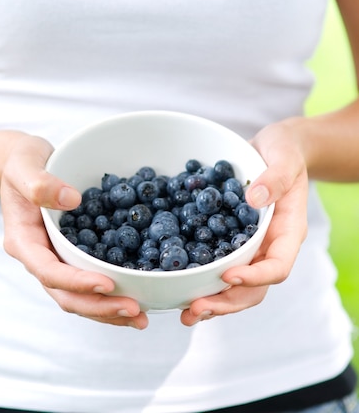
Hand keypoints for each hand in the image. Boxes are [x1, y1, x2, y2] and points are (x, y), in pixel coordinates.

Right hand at [0, 135, 148, 328]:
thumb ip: (40, 183)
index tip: (107, 284)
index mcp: (23, 242)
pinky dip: (110, 297)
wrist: (23, 165)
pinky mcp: (71, 259)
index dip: (76, 282)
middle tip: (134, 310)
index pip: (48, 271)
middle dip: (99, 307)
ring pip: (78, 298)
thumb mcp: (24, 164)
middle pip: (65, 295)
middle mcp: (38, 259)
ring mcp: (54, 262)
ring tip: (141, 317)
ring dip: (108, 311)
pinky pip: (89, 285)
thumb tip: (71, 200)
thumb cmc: (21, 163)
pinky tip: (137, 301)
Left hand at [181, 121, 308, 325]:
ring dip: (211, 303)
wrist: (272, 151)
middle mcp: (267, 249)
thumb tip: (255, 199)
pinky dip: (200, 285)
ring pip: (234, 289)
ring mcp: (248, 251)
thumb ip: (275, 177)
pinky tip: (178, 293)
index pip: (277, 266)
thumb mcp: (283, 156)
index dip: (255, 277)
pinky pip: (216, 270)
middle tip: (195, 309)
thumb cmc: (282, 152)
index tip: (228, 276)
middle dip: (225, 302)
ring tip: (185, 314)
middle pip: (253, 289)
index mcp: (287, 233)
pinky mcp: (227, 246)